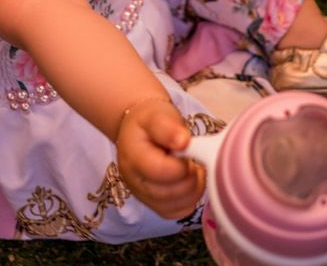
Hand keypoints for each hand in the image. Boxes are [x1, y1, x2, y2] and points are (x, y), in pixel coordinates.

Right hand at [115, 98, 205, 218]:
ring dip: (193, 190)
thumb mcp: (156, 114)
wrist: (139, 130)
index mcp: (133, 157)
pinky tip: (190, 182)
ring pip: (174, 207)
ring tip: (193, 170)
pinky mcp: (154, 203)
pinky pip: (175, 213)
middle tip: (193, 161)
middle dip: (189, 178)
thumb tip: (183, 143)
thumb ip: (168, 127)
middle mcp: (134, 181)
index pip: (160, 171)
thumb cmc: (148, 121)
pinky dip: (189, 201)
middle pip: (167, 194)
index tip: (188, 151)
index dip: (181, 165)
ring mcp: (143, 195)